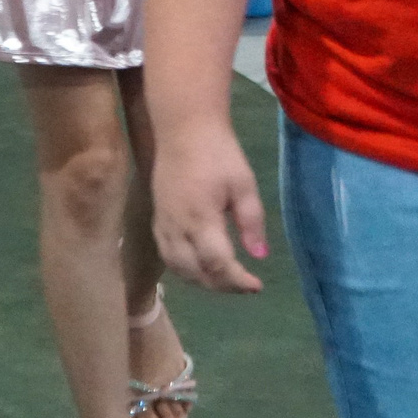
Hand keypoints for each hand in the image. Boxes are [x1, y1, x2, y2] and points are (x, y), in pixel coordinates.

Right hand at [152, 123, 269, 293]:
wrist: (183, 130)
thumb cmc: (218, 153)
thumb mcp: (244, 184)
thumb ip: (252, 222)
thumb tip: (260, 256)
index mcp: (201, 219)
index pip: (217, 265)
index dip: (237, 281)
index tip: (257, 286)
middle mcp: (177, 228)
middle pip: (197, 273)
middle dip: (222, 286)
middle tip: (246, 285)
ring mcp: (163, 226)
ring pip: (179, 270)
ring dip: (203, 281)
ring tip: (226, 280)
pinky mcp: (157, 221)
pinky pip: (169, 257)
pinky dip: (186, 270)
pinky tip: (202, 267)